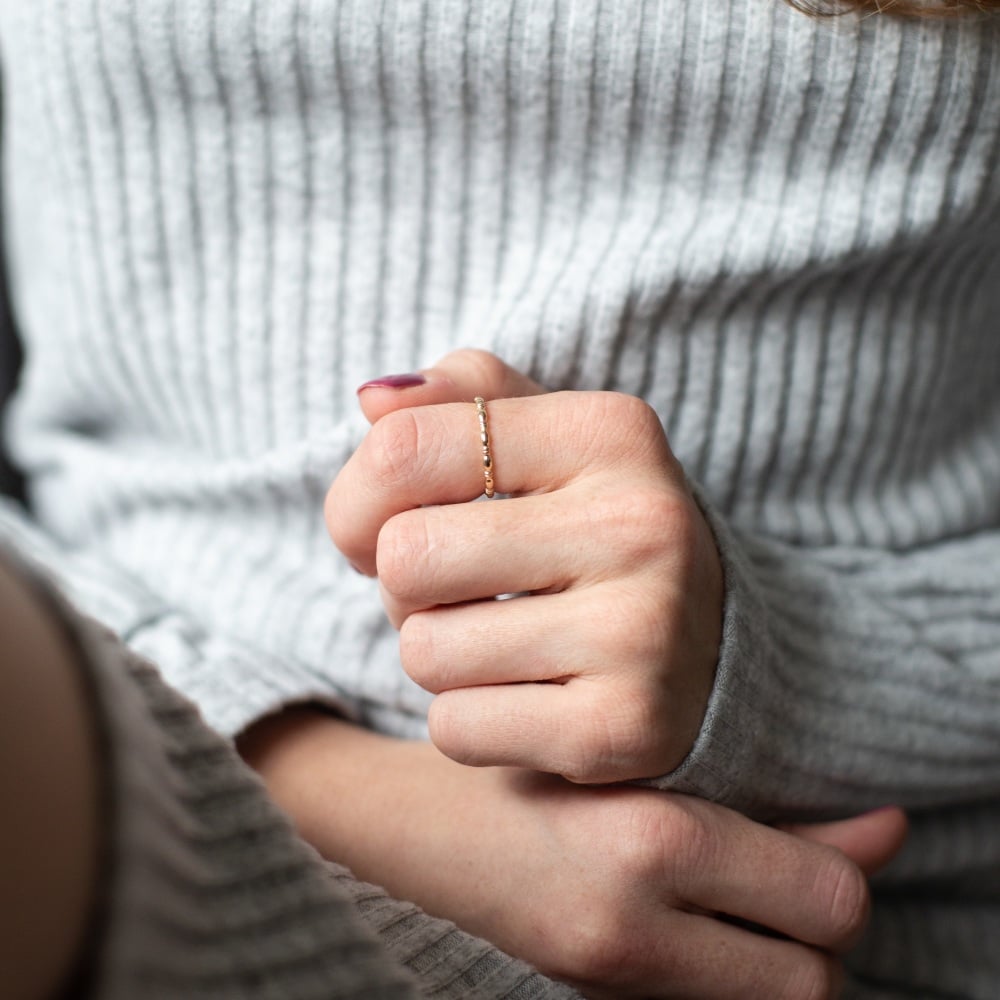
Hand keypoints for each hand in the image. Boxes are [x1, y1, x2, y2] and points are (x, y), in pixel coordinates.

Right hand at [241, 710, 908, 999]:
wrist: (401, 824)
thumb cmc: (517, 757)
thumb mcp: (636, 755)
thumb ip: (764, 803)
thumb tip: (892, 829)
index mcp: (646, 842)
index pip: (826, 900)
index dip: (849, 868)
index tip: (855, 830)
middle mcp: (632, 927)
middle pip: (815, 977)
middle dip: (822, 929)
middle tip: (798, 870)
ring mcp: (608, 975)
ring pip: (774, 998)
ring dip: (782, 953)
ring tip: (753, 890)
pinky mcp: (591, 992)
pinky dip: (730, 964)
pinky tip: (703, 907)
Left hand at [326, 349, 723, 781]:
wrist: (711, 650)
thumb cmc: (594, 532)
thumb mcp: (550, 440)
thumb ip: (463, 396)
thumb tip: (372, 401)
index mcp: (609, 432)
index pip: (402, 450)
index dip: (357, 501)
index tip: (383, 528)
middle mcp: (638, 523)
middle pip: (404, 557)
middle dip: (403, 586)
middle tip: (456, 592)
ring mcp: (640, 631)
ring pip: (424, 652)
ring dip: (438, 657)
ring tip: (501, 643)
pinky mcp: (625, 726)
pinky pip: (457, 729)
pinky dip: (469, 721)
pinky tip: (528, 699)